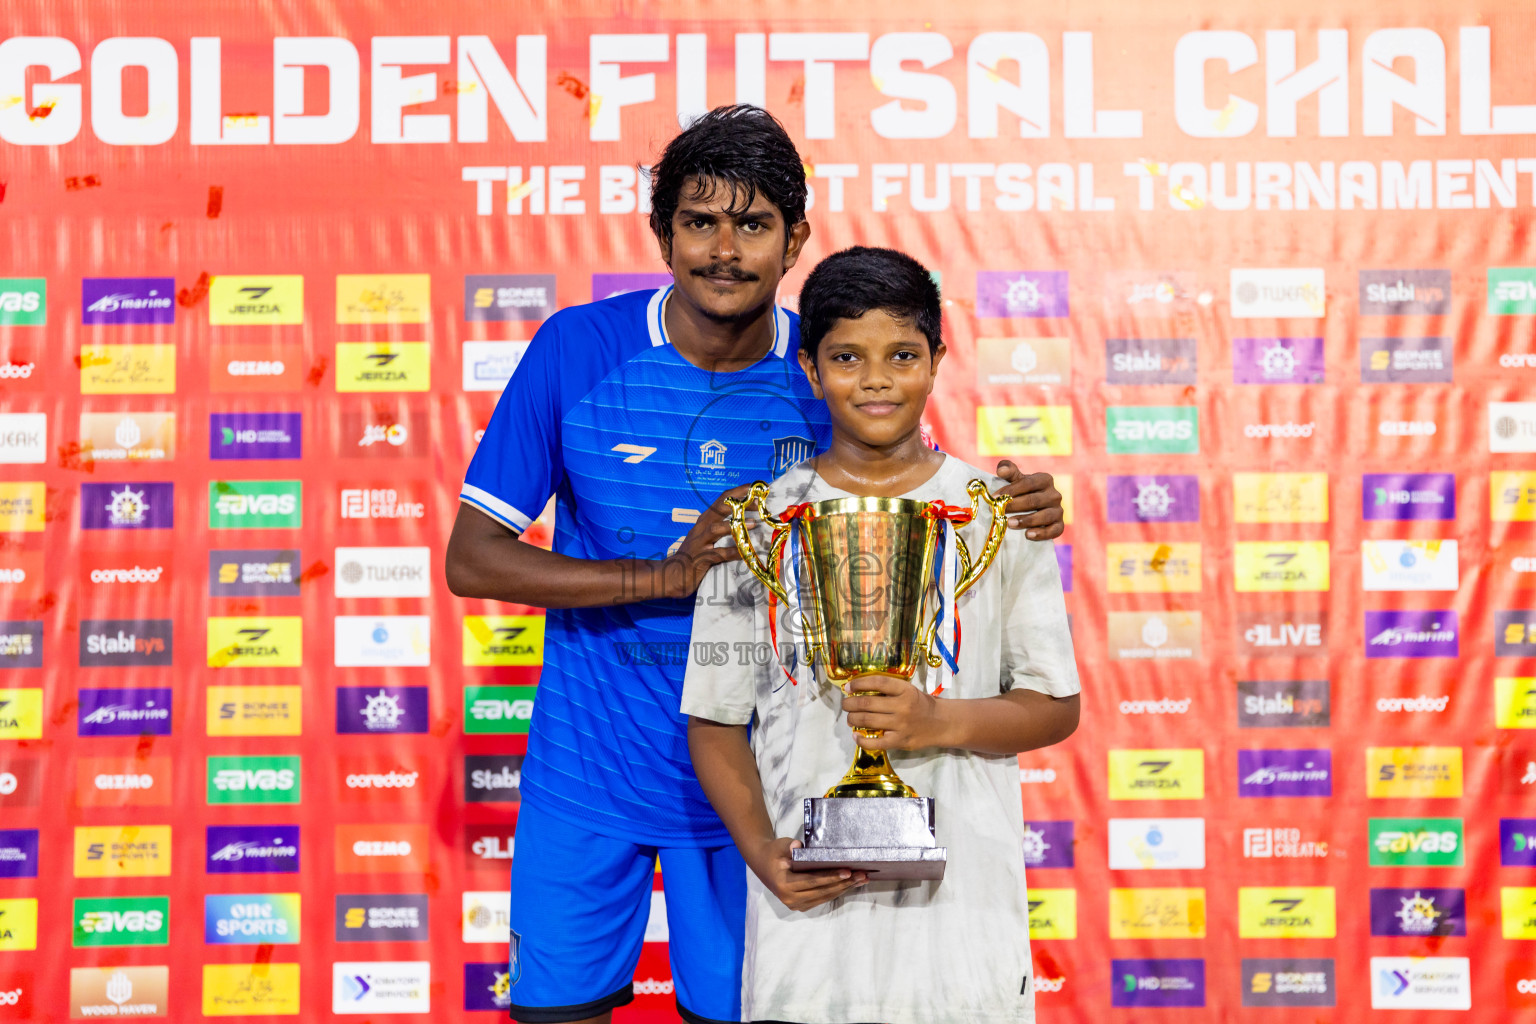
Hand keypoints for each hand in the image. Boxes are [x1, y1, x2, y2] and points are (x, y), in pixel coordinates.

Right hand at [655, 485, 752, 597]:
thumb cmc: (695, 555)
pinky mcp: (700, 558)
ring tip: (754, 524)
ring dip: (735, 525)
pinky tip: (744, 553)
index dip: (739, 491)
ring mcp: (699, 542)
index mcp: (705, 519)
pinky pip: (718, 554)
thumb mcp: (709, 537)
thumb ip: (724, 528)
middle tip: (759, 502)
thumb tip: (748, 522)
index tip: (756, 488)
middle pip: (719, 508)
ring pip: (716, 528)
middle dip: (740, 503)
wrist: (674, 574)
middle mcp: (701, 527)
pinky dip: (732, 552)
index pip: (722, 499)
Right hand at [747, 837, 866, 911]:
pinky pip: (822, 898)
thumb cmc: (773, 853)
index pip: (812, 881)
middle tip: (862, 875)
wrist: (763, 864)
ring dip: (844, 888)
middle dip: (844, 883)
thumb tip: (798, 846)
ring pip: (825, 896)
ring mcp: (796, 904)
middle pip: (822, 891)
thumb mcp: (780, 846)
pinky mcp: (802, 904)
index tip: (848, 872)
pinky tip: (851, 884)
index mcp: (784, 885)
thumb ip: (789, 847)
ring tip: (861, 879)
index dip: (831, 877)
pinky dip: (837, 890)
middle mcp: (790, 899)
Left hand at [842, 674, 952, 750]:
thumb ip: (888, 689)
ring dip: (853, 718)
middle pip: (868, 703)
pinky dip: (862, 740)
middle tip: (845, 704)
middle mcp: (902, 706)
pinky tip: (856, 735)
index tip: (848, 687)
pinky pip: (875, 742)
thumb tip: (858, 690)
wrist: (940, 723)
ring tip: (849, 718)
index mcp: (905, 690)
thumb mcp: (907, 690)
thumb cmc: (919, 704)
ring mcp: (901, 725)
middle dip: (850, 703)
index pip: (877, 682)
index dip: (859, 683)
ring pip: (868, 720)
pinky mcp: (900, 741)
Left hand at [994, 462, 1063, 539]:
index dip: (1010, 490)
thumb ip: (1009, 470)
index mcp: (1045, 479)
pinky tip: (1027, 535)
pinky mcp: (1059, 525)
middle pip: (1034, 500)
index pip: (1027, 483)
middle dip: (1014, 506)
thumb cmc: (1023, 491)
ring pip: (1044, 516)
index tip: (995, 497)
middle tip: (998, 511)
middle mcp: (1054, 494)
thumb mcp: (1017, 479)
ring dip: (1026, 520)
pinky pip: (1054, 530)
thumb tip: (1001, 470)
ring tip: (1009, 523)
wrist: (1035, 509)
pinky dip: (1041, 533)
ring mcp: (1058, 510)